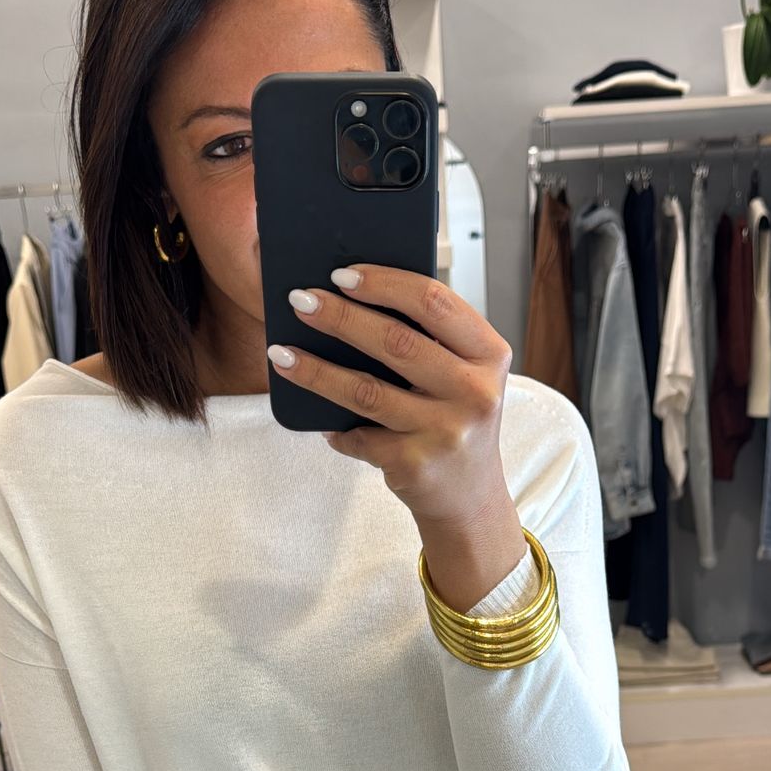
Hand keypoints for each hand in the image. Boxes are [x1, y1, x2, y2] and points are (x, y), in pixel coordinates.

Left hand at [270, 265, 513, 528]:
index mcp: (489, 354)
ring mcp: (446, 431)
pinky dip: (335, 428)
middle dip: (339, 317)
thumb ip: (429, 339)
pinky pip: (359, 436)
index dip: (383, 283)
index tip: (341, 274)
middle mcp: (475, 392)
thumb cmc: (455, 418)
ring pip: (365, 390)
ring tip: (282, 353)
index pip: (434, 302)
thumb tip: (349, 298)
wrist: (470, 496)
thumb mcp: (462, 374)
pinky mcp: (416, 464)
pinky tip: (319, 420)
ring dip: (316, 369)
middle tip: (300, 301)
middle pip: (396, 341)